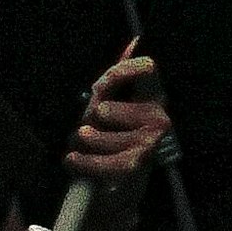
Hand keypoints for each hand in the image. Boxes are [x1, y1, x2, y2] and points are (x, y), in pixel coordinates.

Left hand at [66, 44, 170, 209]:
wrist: (118, 187)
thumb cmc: (113, 137)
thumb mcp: (110, 104)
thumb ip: (117, 78)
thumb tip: (134, 43)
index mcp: (152, 97)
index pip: (147, 69)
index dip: (122, 70)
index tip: (102, 84)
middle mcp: (158, 119)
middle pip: (105, 109)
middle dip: (87, 120)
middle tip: (85, 130)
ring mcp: (149, 144)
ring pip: (98, 137)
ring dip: (80, 142)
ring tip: (79, 145)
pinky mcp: (136, 167)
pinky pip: (100, 162)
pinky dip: (82, 162)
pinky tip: (73, 160)